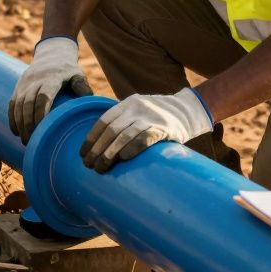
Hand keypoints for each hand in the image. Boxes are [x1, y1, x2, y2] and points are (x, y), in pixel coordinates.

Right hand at [8, 37, 92, 142]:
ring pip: (18, 104)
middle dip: (28, 124)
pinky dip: (12, 118)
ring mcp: (25, 83)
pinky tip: (15, 131)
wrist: (51, 53)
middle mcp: (35, 80)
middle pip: (28, 103)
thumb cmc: (68, 70)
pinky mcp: (18, 86)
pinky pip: (12, 103)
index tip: (41, 129)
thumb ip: (82, 87)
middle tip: (31, 141)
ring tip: (25, 140)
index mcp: (51, 78)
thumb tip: (88, 101)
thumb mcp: (77, 75)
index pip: (43, 96)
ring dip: (20, 123)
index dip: (40, 113)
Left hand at [79, 88, 212, 172]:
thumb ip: (123, 122)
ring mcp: (151, 117)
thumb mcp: (139, 112)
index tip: (83, 154)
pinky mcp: (164, 128)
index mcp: (127, 104)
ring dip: (109, 153)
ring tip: (101, 167)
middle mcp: (137, 108)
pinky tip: (123, 159)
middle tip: (89, 165)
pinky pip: (144, 139)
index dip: (91, 138)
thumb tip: (98, 147)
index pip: (103, 121)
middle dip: (97, 149)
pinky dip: (131, 149)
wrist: (188, 111)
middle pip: (111, 130)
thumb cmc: (158, 118)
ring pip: (124, 135)